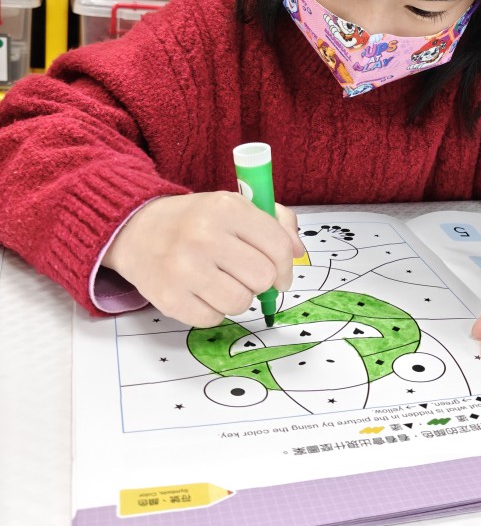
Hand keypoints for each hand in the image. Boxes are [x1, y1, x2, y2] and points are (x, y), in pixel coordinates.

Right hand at [102, 192, 303, 326]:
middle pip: (262, 277)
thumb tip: (298, 253)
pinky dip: (213, 310)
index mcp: (226, 208)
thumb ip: (275, 223)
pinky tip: (201, 292)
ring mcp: (184, 268)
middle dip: (260, 281)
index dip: (286, 266)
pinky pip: (213, 319)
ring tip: (221, 281)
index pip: (278, 246)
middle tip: (245, 275)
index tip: (281, 275)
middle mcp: (204, 236)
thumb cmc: (195, 221)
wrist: (136, 229)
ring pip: (241, 302)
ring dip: (238, 297)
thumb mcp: (235, 206)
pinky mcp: (169, 298)